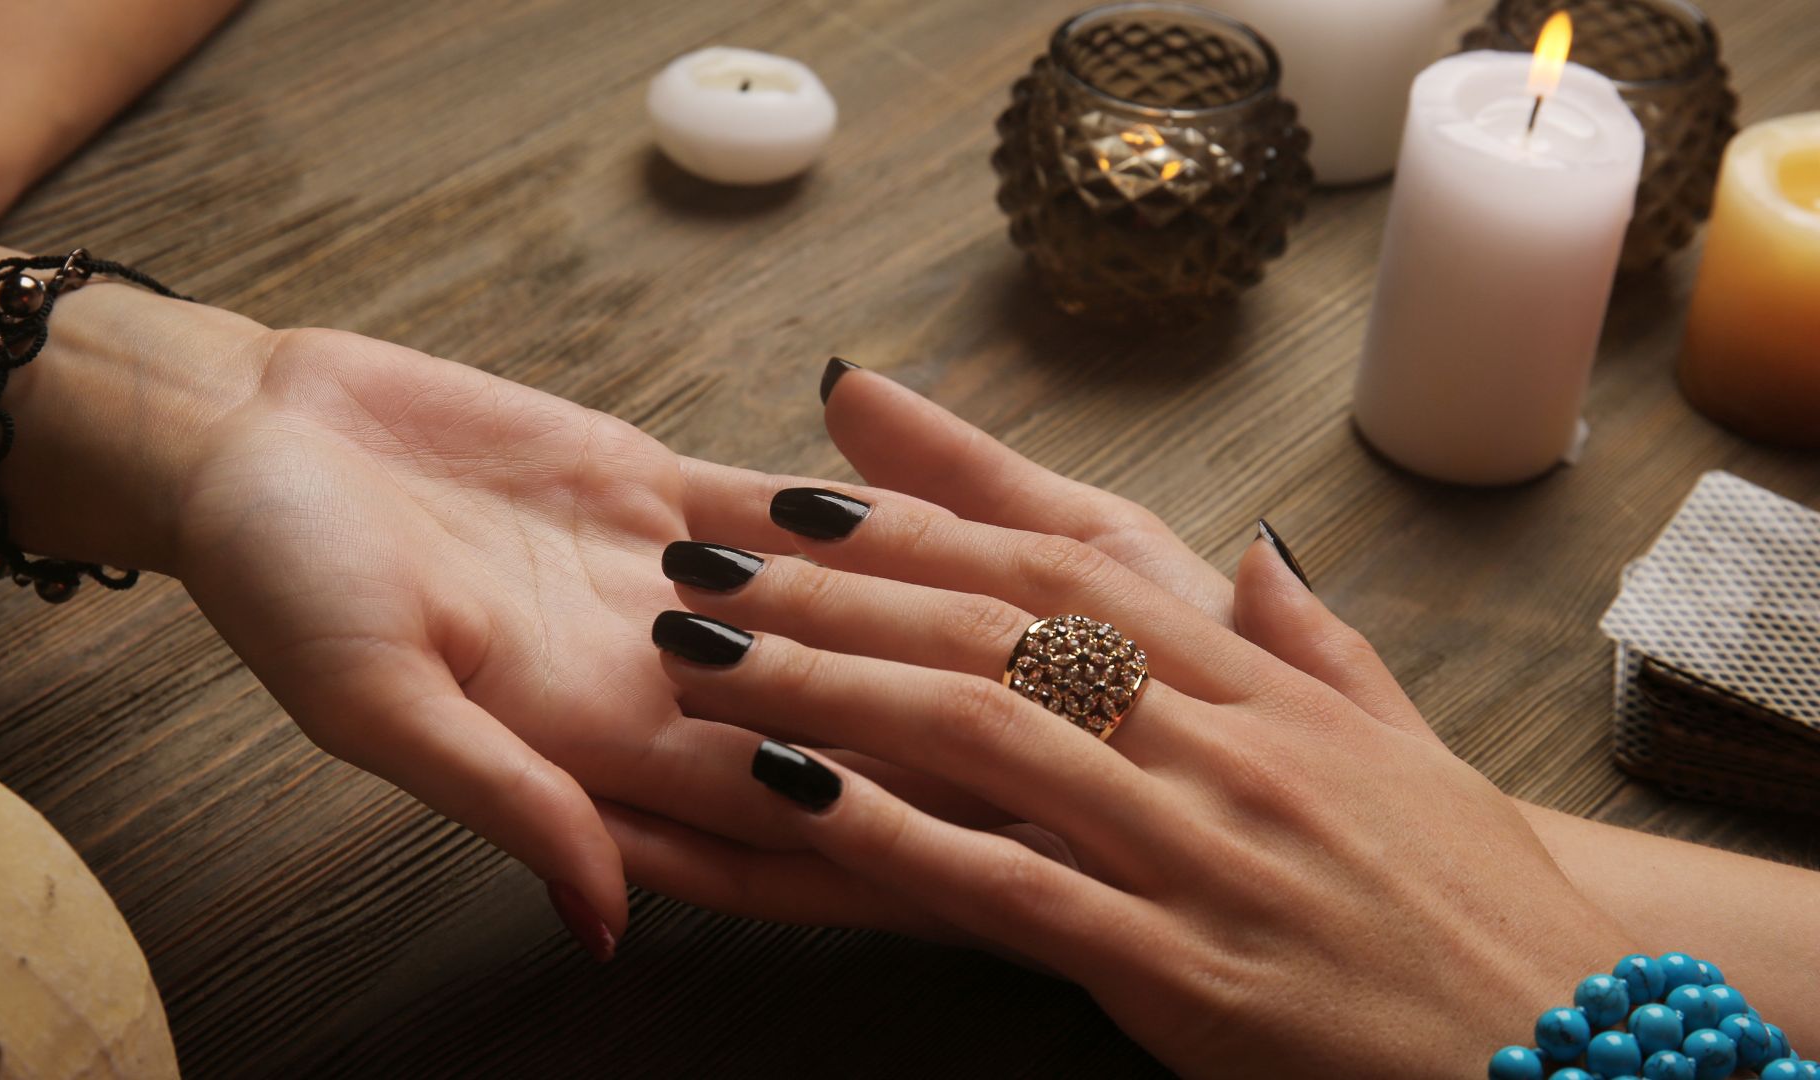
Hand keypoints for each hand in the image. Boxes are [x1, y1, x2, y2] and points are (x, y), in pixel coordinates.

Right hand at [0, 226, 955, 950]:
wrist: (250, 436)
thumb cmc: (280, 577)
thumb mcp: (374, 702)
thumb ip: (502, 800)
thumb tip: (605, 925)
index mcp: (588, 737)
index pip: (763, 798)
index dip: (876, 819)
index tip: (994, 840)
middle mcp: (645, 670)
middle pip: (818, 711)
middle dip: (935, 728)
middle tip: (1064, 736)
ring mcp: (660, 575)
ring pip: (822, 603)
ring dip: (921, 615)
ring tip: (1040, 624)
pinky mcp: (651, 483)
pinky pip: (779, 505)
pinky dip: (859, 508)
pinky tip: (949, 509)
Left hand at [650, 488, 1636, 1076]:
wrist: (1566, 1033)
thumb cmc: (1462, 887)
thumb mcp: (1394, 738)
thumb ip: (1310, 636)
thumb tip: (1253, 546)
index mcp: (1253, 677)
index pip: (1059, 563)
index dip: (918, 518)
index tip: (802, 491)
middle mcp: (1217, 736)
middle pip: (991, 626)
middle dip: (828, 587)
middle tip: (698, 560)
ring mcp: (1197, 846)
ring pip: (981, 730)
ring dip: (820, 684)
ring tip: (695, 662)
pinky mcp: (1182, 966)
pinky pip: (1012, 886)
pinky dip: (892, 834)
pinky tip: (787, 794)